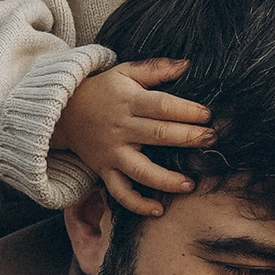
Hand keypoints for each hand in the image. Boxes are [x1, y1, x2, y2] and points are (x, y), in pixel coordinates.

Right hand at [55, 56, 215, 216]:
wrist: (63, 112)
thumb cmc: (102, 90)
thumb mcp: (124, 72)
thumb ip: (155, 68)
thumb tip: (186, 65)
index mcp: (129, 102)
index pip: (162, 106)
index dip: (186, 111)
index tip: (207, 115)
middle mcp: (121, 129)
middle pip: (158, 135)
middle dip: (188, 138)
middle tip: (212, 140)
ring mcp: (112, 153)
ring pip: (141, 171)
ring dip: (166, 180)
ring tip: (189, 184)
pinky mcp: (105, 170)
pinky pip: (120, 192)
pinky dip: (137, 204)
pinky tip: (158, 210)